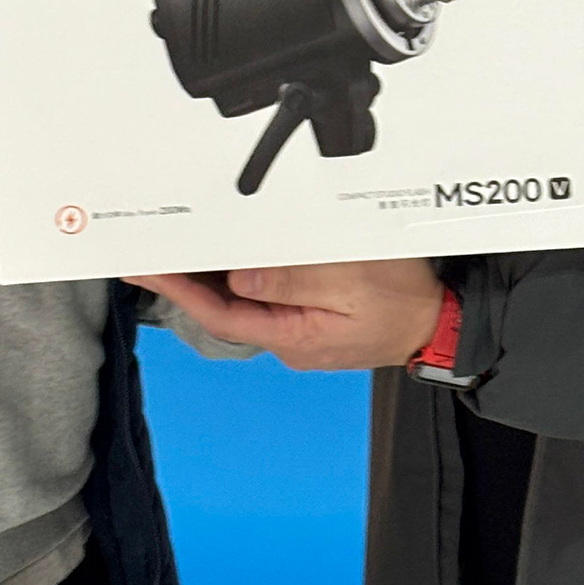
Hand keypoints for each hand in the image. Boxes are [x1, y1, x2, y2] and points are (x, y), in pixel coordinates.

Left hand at [133, 261, 443, 371]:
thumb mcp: (354, 281)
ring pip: (240, 300)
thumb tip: (243, 279)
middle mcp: (286, 338)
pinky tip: (224, 254)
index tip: (146, 267)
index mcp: (293, 335)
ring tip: (172, 246)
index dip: (178, 289)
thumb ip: (296, 280)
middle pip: (222, 307)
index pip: (220, 313)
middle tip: (144, 251)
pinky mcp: (306, 316)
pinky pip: (262, 294)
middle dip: (181, 280)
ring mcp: (295, 329)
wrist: (439, 322)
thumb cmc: (403, 301)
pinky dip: (237, 273)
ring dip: (206, 275)